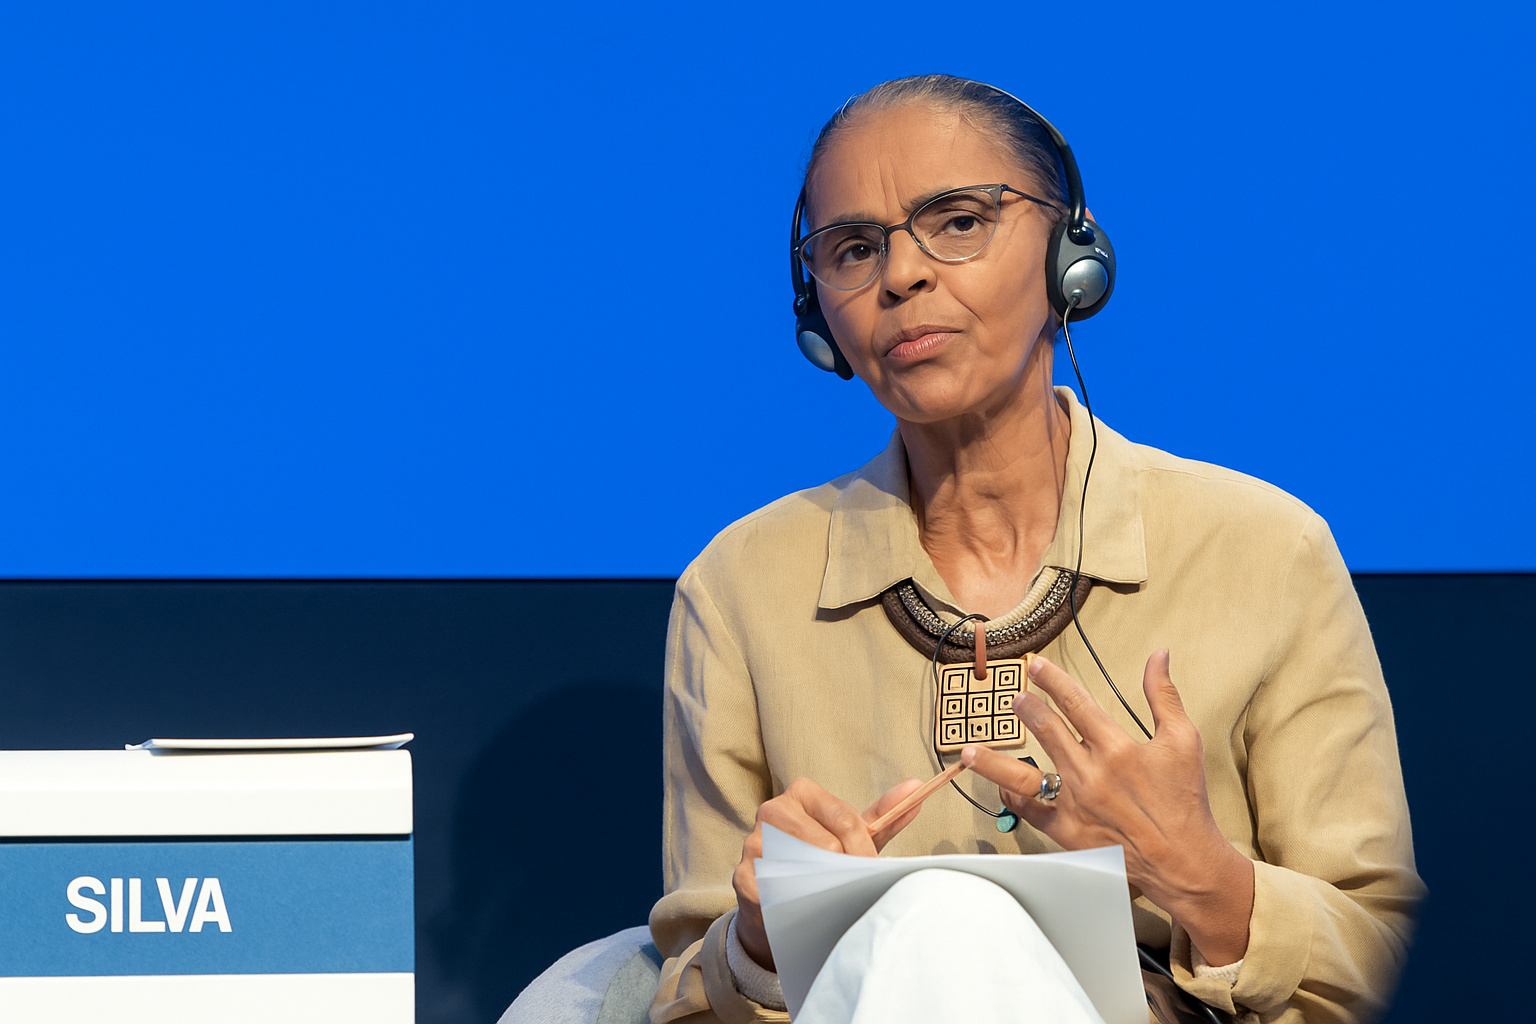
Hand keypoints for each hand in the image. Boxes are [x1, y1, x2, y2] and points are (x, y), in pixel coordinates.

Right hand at [733, 776, 924, 970]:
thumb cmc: (822, 860)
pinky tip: (804, 903)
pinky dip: (801, 901)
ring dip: (825, 886)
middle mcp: (773, 810)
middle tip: (852, 886)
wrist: (777, 902)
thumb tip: (917, 787)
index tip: (872, 870)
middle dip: (847, 871)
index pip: (845, 818)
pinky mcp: (743, 876)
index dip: (864, 850)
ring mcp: (754, 842)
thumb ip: (883, 814)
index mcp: (801, 792)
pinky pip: (784, 891)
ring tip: (828, 893)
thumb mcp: (852, 837)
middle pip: (828, 844)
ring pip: (807, 868)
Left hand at [961, 650, 1253, 965]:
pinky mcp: (1067, 834)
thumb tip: (1158, 655)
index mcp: (1117, 748)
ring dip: (994, 761)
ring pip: (1023, 777)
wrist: (1185, 862)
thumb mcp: (1183, 741)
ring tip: (968, 750)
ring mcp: (1074, 805)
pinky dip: (1012, 800)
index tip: (1036, 666)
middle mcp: (1090, 774)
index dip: (1054, 681)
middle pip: (1047, 732)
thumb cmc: (1185, 801)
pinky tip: (1000, 788)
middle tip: (1014, 697)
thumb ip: (1163, 696)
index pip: (1077, 704)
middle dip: (1026, 709)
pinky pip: (1030, 813)